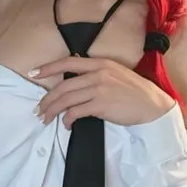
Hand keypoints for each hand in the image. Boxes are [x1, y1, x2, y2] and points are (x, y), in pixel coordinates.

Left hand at [31, 56, 174, 128]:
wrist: (152, 105)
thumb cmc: (134, 91)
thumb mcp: (115, 73)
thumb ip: (96, 72)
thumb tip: (76, 77)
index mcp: (100, 63)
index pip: (68, 62)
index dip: (49, 68)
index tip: (34, 73)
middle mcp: (97, 73)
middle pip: (63, 86)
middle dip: (47, 99)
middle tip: (39, 109)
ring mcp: (99, 89)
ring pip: (66, 100)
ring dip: (53, 111)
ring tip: (46, 118)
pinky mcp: (101, 105)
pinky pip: (76, 112)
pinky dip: (67, 119)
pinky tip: (66, 124)